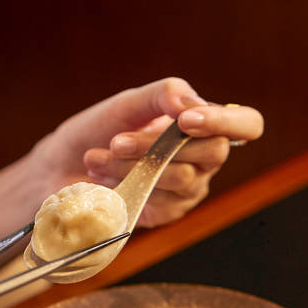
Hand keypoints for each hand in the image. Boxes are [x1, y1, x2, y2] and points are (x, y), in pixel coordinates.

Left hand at [30, 78, 263, 226]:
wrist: (60, 166)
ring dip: (135, 165)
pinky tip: (101, 181)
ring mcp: (188, 190)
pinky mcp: (167, 213)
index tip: (186, 120)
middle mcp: (203, 159)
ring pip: (181, 178)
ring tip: (97, 158)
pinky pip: (161, 202)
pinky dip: (127, 187)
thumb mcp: (129, 103)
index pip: (247, 124)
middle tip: (117, 140)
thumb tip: (193, 105)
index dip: (227, 122)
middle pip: (213, 152)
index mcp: (204, 124)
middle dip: (160, 144)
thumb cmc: (98, 130)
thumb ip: (163, 94)